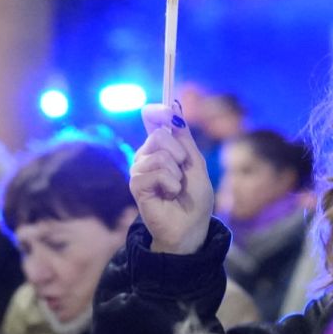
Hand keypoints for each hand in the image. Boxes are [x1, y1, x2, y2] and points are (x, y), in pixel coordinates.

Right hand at [130, 97, 212, 255]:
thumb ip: (184, 136)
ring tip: (176, 187)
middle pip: (159, 135)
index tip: (164, 109)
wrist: (191, 228)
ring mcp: (139, 170)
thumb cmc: (194, 199)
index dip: (158, 111)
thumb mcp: (195, 162)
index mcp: (162, 148)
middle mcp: (147, 156)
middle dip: (179, 153)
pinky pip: (154, 172)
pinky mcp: (136, 186)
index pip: (154, 120)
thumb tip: (174, 105)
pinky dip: (169, 183)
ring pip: (158, 155)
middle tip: (182, 171)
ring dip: (176, 173)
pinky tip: (170, 195)